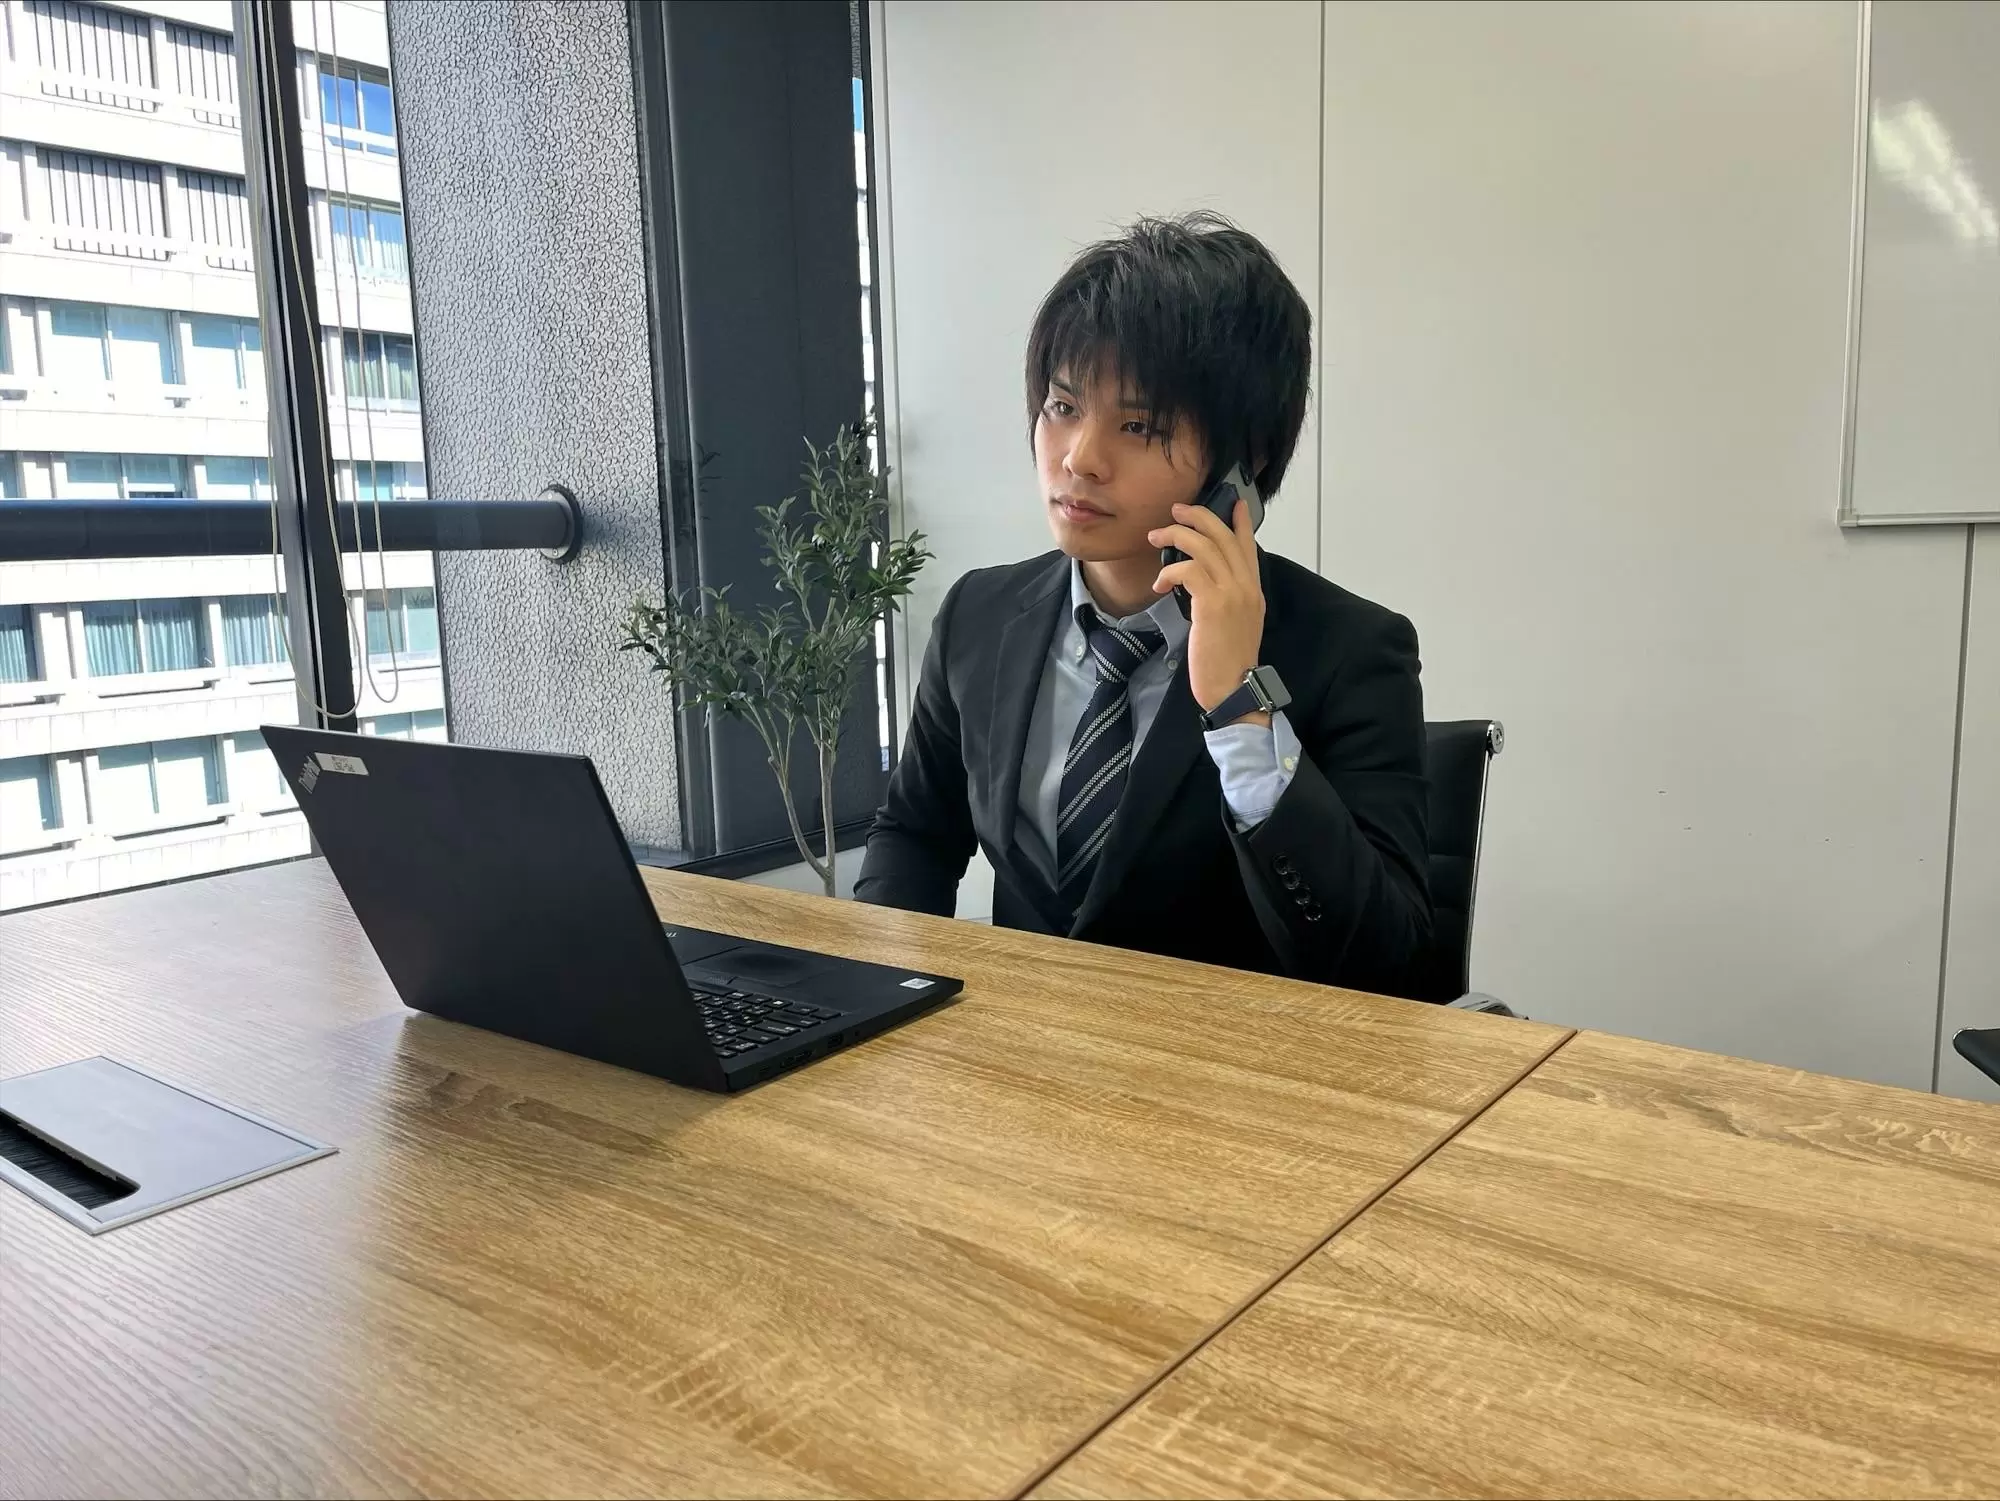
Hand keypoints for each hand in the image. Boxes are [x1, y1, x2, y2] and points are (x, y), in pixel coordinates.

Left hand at [1148, 498, 1266, 719]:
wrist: (1234, 688)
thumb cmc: (1229, 662)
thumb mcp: (1238, 623)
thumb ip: (1229, 599)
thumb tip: (1206, 583)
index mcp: (1254, 590)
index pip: (1248, 546)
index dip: (1239, 521)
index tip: (1232, 503)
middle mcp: (1246, 586)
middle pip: (1223, 535)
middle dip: (1197, 516)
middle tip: (1176, 511)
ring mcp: (1232, 593)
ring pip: (1204, 546)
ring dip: (1175, 535)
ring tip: (1155, 537)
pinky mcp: (1212, 604)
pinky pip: (1188, 570)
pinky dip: (1169, 572)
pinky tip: (1159, 585)